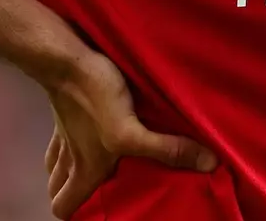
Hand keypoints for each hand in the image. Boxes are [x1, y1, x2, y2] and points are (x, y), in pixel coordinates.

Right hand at [43, 48, 217, 218]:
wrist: (68, 60)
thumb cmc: (95, 99)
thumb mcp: (131, 132)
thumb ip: (167, 150)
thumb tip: (209, 164)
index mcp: (84, 170)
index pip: (62, 208)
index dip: (74, 215)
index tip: (98, 213)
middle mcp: (71, 157)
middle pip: (56, 190)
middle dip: (70, 194)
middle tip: (98, 191)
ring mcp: (63, 133)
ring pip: (56, 165)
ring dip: (68, 170)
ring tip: (93, 168)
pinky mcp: (64, 110)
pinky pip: (60, 134)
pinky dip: (68, 140)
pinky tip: (84, 134)